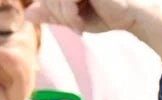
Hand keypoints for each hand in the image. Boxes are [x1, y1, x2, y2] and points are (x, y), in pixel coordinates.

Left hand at [25, 0, 141, 33]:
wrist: (133, 14)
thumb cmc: (108, 14)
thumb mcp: (75, 17)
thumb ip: (53, 14)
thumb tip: (28, 14)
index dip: (51, 10)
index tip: (70, 23)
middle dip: (56, 15)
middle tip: (75, 28)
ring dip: (63, 16)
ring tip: (79, 26)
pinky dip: (68, 14)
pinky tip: (81, 23)